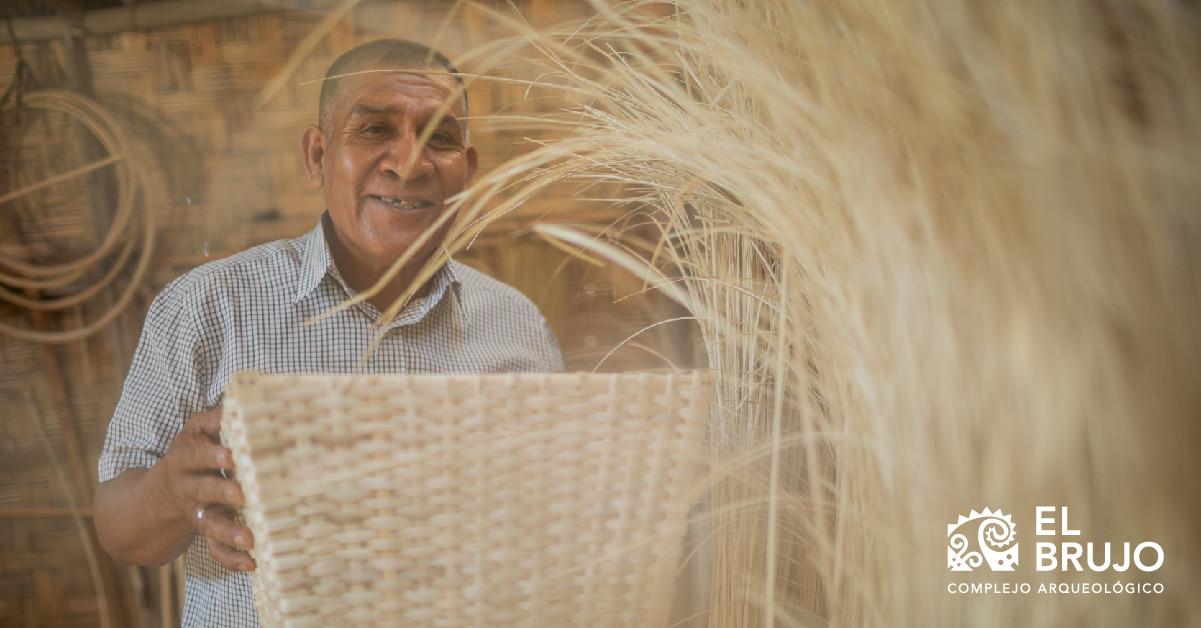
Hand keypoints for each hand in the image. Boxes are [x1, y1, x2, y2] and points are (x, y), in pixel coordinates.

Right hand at [151, 406, 256, 571]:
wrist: (159, 492)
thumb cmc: (191, 452)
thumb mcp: (195, 431)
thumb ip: (215, 418)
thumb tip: (239, 398)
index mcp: (185, 458)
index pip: (196, 455)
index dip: (211, 454)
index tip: (230, 454)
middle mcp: (188, 486)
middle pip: (203, 489)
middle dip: (221, 491)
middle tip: (242, 494)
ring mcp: (195, 511)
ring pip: (210, 523)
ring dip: (229, 532)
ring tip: (251, 539)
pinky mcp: (204, 529)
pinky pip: (214, 547)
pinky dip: (231, 558)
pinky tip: (251, 564)